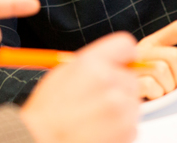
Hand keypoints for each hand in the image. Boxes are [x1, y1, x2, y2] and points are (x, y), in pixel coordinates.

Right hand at [19, 33, 139, 142]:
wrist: (43, 142)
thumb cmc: (47, 113)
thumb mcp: (62, 74)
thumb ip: (92, 63)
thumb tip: (113, 61)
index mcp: (92, 64)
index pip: (125, 44)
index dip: (123, 55)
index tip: (119, 63)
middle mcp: (110, 83)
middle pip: (130, 76)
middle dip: (118, 85)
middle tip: (97, 98)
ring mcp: (122, 109)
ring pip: (132, 100)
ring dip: (120, 107)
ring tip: (95, 117)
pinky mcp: (129, 131)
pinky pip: (133, 123)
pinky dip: (120, 127)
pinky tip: (99, 129)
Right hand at [135, 20, 176, 99]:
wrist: (121, 98)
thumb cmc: (148, 84)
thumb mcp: (168, 68)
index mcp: (153, 43)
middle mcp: (141, 49)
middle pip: (174, 55)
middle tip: (173, 85)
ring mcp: (132, 63)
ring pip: (162, 70)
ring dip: (167, 87)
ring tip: (159, 91)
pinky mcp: (127, 80)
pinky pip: (151, 86)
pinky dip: (156, 94)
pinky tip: (150, 95)